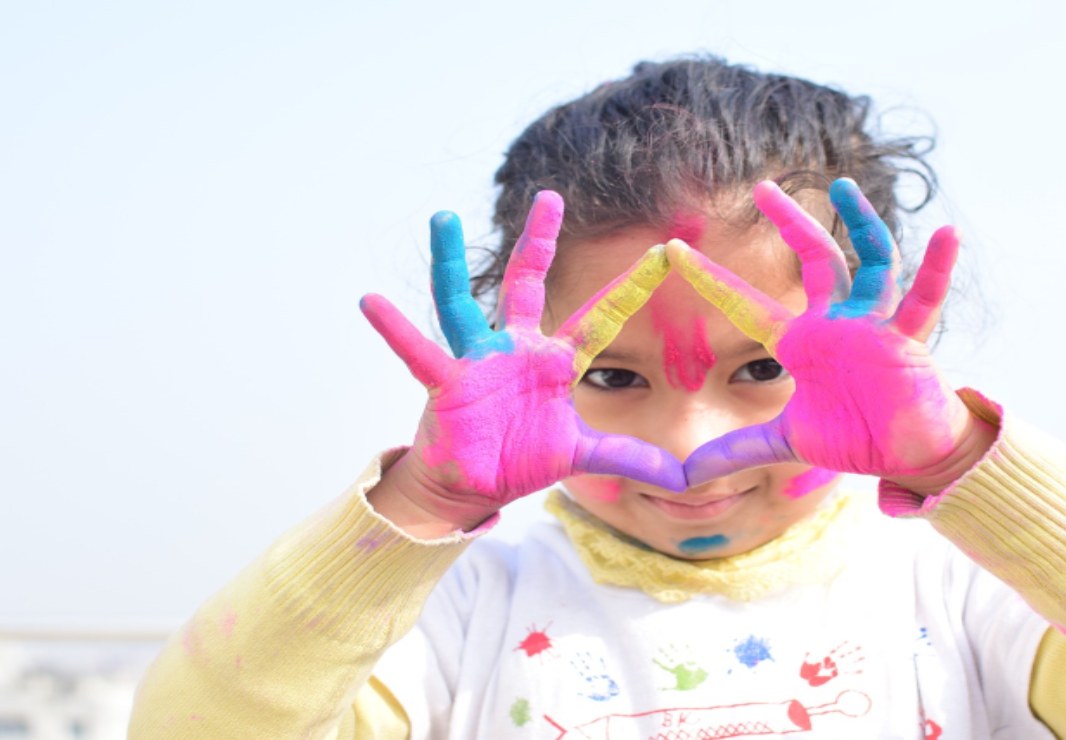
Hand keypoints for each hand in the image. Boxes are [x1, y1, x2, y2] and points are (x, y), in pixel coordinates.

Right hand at [361, 191, 684, 530]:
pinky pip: (418, 352)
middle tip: (550, 195)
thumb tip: (680, 475)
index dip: (628, 289)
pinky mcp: (447, 381)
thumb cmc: (522, 459)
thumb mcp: (580, 455)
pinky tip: (372, 301)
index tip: (663, 253)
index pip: (598, 318)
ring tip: (443, 217)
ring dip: (451, 261)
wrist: (473, 486)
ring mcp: (478, 360)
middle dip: (538, 241)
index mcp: (553, 361)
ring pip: (461, 301)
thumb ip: (627, 457)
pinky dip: (395, 329)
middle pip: (528, 283)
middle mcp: (515, 348)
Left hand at [668, 179, 992, 494]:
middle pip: (814, 258)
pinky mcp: (907, 341)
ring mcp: (874, 326)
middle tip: (762, 187)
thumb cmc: (853, 436)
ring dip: (862, 223)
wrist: (906, 455)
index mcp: (801, 342)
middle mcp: (837, 322)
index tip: (675, 249)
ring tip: (844, 184)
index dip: (712, 279)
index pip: (747, 304)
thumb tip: (685, 475)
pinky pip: (923, 299)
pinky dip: (937, 269)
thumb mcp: (784, 443)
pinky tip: (948, 234)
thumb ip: (736, 452)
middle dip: (790, 223)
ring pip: (871, 261)